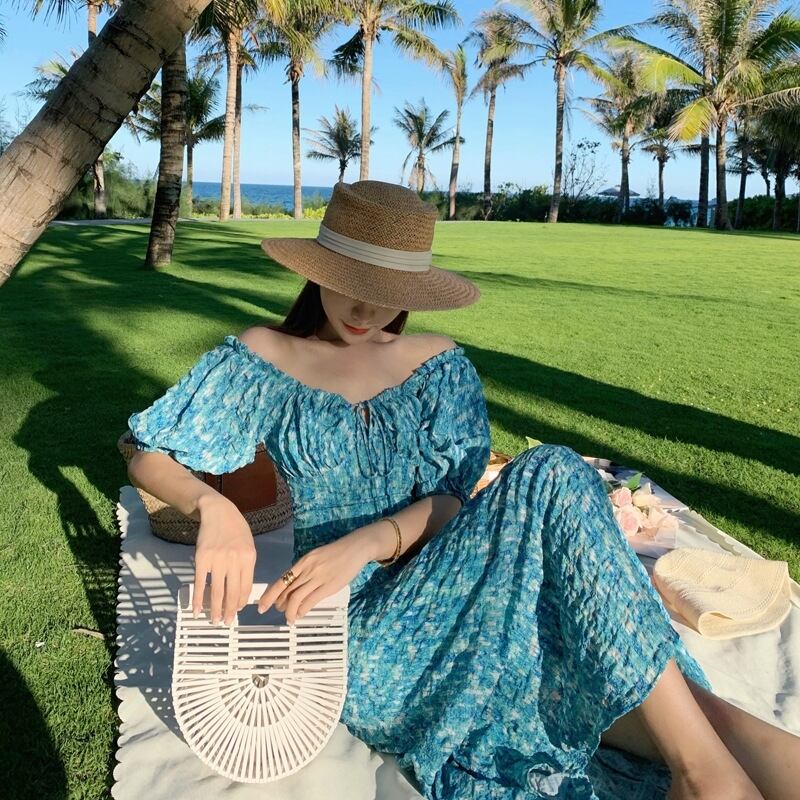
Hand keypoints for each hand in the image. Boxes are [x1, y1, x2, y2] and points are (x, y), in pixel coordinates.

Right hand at [193, 497, 256, 624]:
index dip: (241, 602)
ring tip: (214, 620)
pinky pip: (200, 583)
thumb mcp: (248, 545)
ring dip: (215, 609)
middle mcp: (234, 560)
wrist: (218, 512)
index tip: (237, 611)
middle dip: (229, 611)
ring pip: (216, 591)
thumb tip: (241, 590)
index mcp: (249, 558)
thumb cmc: (235, 530)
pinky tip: (196, 609)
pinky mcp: (201, 559)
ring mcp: (217, 560)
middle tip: (226, 623)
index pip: (246, 587)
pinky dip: (198, 599)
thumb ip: (246, 566)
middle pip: (232, 592)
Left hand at [257, 530, 371, 623]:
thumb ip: (306, 569)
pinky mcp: (328, 586)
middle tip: (278, 611)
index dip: (269, 594)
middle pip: (285, 590)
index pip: (281, 580)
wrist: (355, 548)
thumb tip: (295, 583)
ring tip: (289, 617)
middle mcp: (307, 569)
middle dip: (278, 604)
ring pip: (295, 597)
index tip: (262, 604)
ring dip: (289, 611)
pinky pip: (310, 601)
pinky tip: (301, 614)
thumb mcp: (317, 556)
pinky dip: (302, 610)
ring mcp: (317, 577)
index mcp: (303, 561)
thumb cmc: (338, 552)